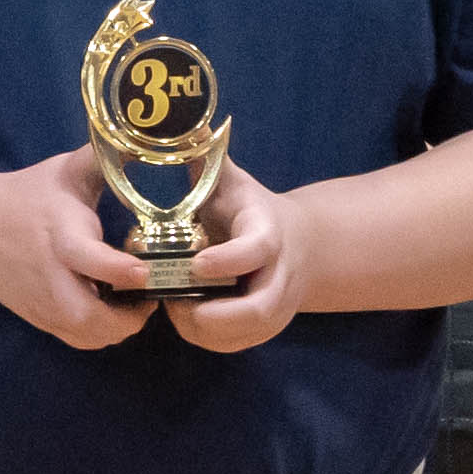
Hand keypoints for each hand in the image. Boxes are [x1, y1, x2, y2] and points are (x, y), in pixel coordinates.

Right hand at [0, 150, 162, 348]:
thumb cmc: (29, 195)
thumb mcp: (66, 170)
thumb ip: (105, 159)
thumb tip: (143, 140)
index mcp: (60, 234)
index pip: (87, 258)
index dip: (118, 269)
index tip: (145, 271)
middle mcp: (51, 275)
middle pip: (86, 316)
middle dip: (127, 316)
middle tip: (150, 295)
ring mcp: (43, 303)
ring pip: (86, 335)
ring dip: (118, 327)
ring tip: (135, 302)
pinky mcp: (41, 318)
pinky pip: (78, 340)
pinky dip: (101, 334)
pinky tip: (112, 310)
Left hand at [161, 154, 301, 353]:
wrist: (300, 244)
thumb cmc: (250, 209)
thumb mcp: (231, 181)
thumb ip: (204, 161)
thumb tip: (176, 128)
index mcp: (270, 232)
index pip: (255, 251)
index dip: (226, 261)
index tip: (195, 263)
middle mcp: (280, 275)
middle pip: (257, 309)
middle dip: (210, 313)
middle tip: (172, 299)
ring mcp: (277, 307)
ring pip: (242, 333)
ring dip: (201, 327)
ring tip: (172, 303)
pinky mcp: (266, 329)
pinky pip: (232, 344)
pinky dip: (203, 336)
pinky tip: (183, 313)